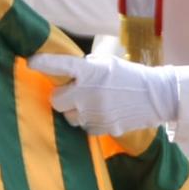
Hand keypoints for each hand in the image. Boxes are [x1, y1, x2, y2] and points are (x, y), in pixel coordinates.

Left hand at [28, 54, 178, 135]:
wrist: (157, 96)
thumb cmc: (131, 76)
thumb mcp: (109, 63)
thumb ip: (86, 66)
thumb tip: (66, 72)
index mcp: (90, 71)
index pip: (59, 65)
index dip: (42, 63)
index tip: (31, 62)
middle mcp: (88, 92)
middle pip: (56, 99)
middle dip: (62, 96)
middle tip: (74, 92)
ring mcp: (94, 112)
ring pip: (68, 116)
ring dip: (75, 111)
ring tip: (92, 104)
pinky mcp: (101, 127)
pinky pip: (84, 127)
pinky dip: (90, 121)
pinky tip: (104, 113)